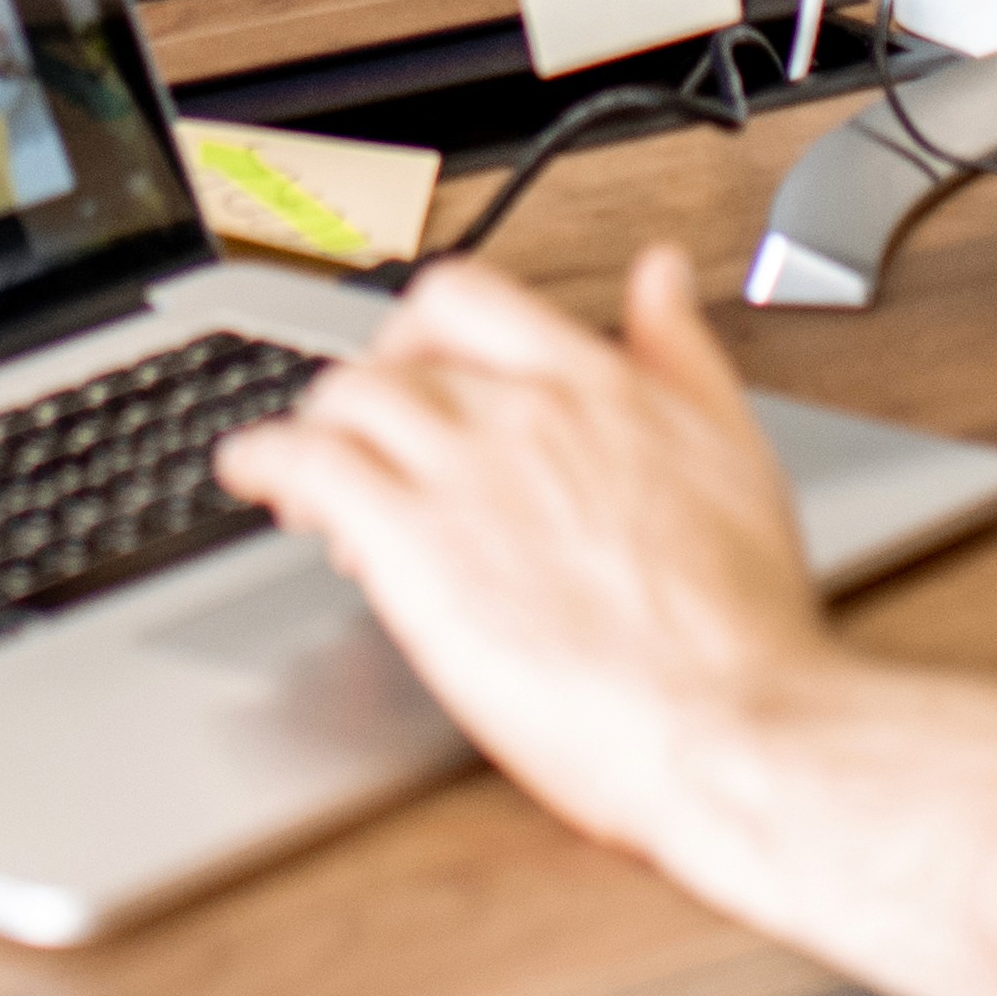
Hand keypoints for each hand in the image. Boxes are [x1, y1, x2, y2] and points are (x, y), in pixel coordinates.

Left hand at [214, 246, 828, 874]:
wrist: (728, 719)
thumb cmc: (741, 619)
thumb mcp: (733, 450)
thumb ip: (681, 352)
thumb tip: (658, 276)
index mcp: (594, 386)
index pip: (470, 298)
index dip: (417, 329)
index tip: (408, 360)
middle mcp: (520, 412)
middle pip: (398, 358)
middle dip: (367, 395)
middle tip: (358, 442)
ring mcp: (461, 473)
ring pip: (345, 400)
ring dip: (314, 429)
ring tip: (303, 477)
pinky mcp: (411, 546)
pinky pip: (308, 466)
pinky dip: (265, 459)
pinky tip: (255, 477)